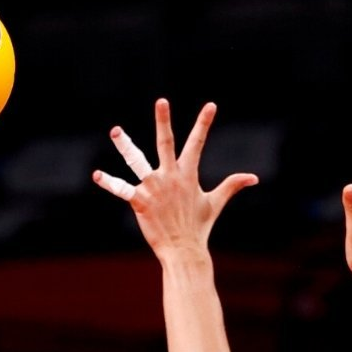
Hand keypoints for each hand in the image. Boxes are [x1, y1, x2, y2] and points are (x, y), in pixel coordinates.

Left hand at [91, 99, 257, 260]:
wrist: (184, 250)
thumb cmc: (199, 227)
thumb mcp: (215, 203)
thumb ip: (232, 185)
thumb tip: (254, 178)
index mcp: (187, 174)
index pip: (197, 143)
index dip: (204, 124)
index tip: (211, 106)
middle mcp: (170, 176)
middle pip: (166, 143)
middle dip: (164, 121)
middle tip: (162, 101)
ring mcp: (154, 188)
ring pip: (137, 162)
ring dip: (126, 146)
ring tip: (115, 131)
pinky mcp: (140, 202)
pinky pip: (123, 190)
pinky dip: (109, 183)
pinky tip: (97, 176)